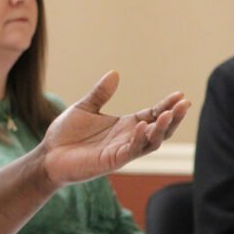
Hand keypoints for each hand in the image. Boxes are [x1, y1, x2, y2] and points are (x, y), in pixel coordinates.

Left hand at [40, 71, 190, 186]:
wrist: (48, 154)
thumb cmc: (66, 134)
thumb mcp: (84, 108)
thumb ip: (100, 93)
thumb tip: (115, 73)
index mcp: (124, 125)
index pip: (151, 114)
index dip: (166, 105)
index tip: (180, 94)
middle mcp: (127, 138)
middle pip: (159, 129)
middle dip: (173, 117)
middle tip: (185, 104)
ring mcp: (122, 150)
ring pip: (151, 142)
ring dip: (162, 129)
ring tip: (170, 113)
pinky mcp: (112, 161)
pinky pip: (131, 150)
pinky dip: (139, 138)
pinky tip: (143, 125)